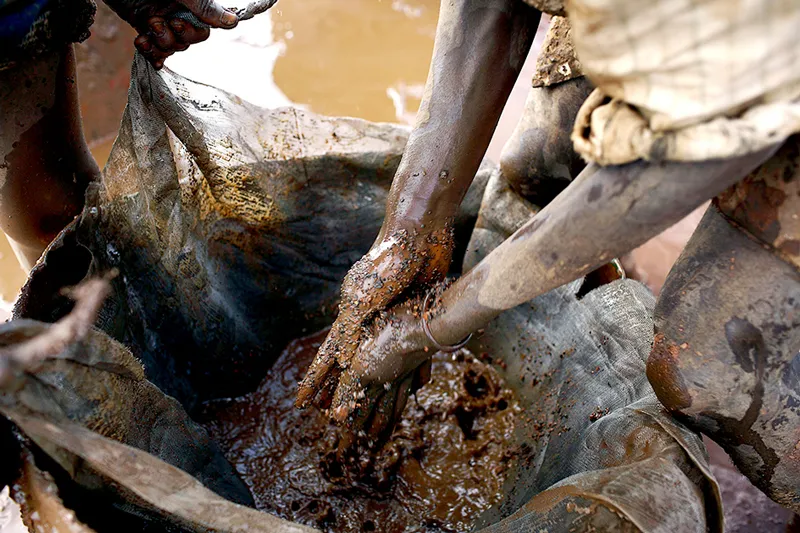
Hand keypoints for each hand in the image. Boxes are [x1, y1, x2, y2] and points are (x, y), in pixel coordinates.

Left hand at [104, 0, 239, 67]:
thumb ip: (204, 6)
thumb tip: (233, 21)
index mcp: (193, 2)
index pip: (206, 27)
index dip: (193, 32)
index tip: (178, 23)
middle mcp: (181, 11)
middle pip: (190, 40)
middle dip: (175, 38)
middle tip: (159, 23)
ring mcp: (163, 19)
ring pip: (173, 46)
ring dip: (160, 43)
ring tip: (148, 27)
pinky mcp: (145, 26)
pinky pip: (155, 48)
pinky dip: (149, 51)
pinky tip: (141, 42)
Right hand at [295, 224, 452, 412]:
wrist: (422, 231)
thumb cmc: (391, 260)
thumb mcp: (368, 295)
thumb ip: (355, 326)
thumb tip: (346, 360)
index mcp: (352, 312)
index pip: (328, 354)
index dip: (315, 380)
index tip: (301, 403)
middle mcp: (369, 317)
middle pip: (353, 361)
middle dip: (343, 388)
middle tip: (334, 416)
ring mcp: (392, 314)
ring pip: (385, 357)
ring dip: (382, 382)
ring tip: (376, 406)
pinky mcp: (415, 309)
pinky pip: (413, 344)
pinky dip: (416, 364)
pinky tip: (418, 382)